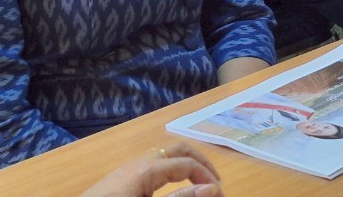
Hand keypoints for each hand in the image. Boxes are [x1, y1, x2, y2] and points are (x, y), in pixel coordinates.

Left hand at [78, 142, 222, 196]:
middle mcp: (140, 161)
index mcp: (149, 168)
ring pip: (165, 156)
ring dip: (185, 165)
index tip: (221, 193)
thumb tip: (213, 189)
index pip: (189, 164)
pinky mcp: (121, 178)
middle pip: (179, 149)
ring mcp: (129, 167)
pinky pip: (153, 164)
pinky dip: (170, 171)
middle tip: (214, 182)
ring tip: (196, 184)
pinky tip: (171, 188)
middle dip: (201, 162)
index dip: (208, 177)